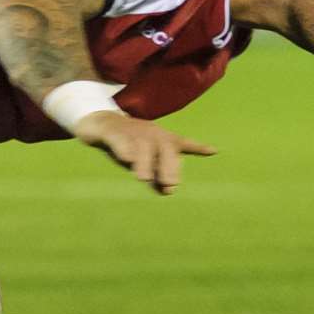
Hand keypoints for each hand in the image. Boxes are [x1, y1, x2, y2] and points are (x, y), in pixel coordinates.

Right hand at [71, 111, 214, 194]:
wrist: (100, 122)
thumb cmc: (128, 144)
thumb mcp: (144, 159)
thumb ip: (156, 175)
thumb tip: (169, 192)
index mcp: (160, 137)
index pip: (179, 144)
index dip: (196, 147)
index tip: (212, 151)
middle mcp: (149, 133)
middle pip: (164, 146)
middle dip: (168, 165)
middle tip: (169, 184)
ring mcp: (130, 131)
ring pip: (142, 146)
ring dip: (145, 161)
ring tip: (143, 178)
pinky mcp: (111, 132)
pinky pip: (119, 139)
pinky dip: (123, 148)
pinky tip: (127, 159)